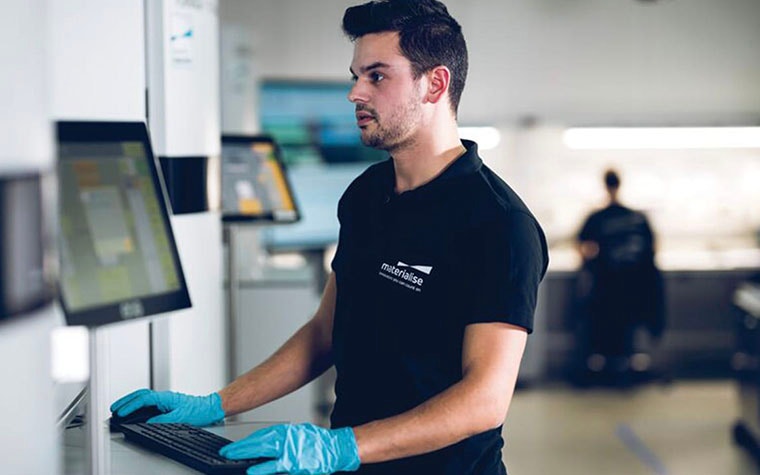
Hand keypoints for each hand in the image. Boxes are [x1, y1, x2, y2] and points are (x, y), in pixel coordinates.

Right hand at [110, 389, 224, 425]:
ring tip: (119, 408)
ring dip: (130, 401)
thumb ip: (163, 420)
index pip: (144, 399)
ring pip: (143, 397)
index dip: (131, 405)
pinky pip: (148, 401)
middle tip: (114, 408)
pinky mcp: (166, 403)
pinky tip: (134, 410)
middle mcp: (164, 396)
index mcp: (166, 397)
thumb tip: (148, 423)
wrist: (210, 407)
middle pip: (140, 395)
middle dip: (125, 401)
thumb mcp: (180, 417)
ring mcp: (164, 399)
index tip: (121, 412)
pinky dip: (137, 404)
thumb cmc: (199, 410)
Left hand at [219, 423, 359, 473]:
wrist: (337, 449)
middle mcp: (289, 443)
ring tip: (238, 464)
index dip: (244, 443)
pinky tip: (254, 472)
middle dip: (241, 451)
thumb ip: (279, 439)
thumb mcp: (295, 433)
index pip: (260, 437)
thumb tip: (261, 444)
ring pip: (268, 461)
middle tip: (226, 454)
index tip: (230, 448)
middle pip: (260, 447)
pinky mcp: (298, 469)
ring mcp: (293, 457)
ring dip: (251, 463)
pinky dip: (265, 471)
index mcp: (287, 433)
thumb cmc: (316, 441)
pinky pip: (278, 471)